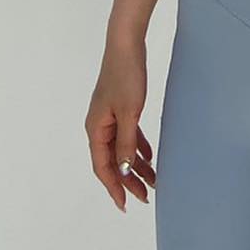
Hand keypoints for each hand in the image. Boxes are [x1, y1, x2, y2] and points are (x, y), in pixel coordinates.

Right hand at [85, 36, 156, 210]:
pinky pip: (127, 134)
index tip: (126, 205)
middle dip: (128, 180)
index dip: (114, 188)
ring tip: (153, 180)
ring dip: (136, 165)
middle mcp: (99, 125)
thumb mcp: (129, 113)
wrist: (126, 43)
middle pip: (111, 161)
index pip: (102, 167)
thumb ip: (126, 143)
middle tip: (146, 197)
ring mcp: (109, 116)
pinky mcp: (120, 107)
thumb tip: (124, 170)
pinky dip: (137, 146)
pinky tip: (150, 155)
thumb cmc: (126, 76)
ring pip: (121, 148)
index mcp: (96, 129)